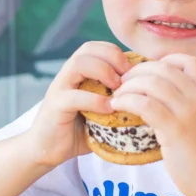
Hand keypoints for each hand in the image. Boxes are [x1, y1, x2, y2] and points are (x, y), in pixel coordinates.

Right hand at [28, 41, 131, 166]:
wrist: (46, 149)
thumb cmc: (78, 129)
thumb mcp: (101, 110)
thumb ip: (117, 100)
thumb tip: (149, 97)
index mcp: (78, 72)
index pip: (96, 46)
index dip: (116, 53)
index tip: (132, 70)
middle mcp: (67, 75)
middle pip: (87, 49)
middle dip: (112, 57)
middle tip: (128, 77)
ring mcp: (59, 88)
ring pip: (78, 64)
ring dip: (102, 72)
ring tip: (117, 89)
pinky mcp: (55, 106)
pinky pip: (74, 96)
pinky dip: (95, 101)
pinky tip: (109, 110)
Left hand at [110, 54, 195, 195]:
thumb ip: (188, 110)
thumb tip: (159, 104)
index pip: (190, 62)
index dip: (166, 60)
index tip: (148, 71)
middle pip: (164, 68)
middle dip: (138, 70)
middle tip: (123, 82)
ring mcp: (189, 113)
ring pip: (153, 82)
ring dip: (129, 86)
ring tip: (117, 96)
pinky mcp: (176, 131)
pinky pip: (146, 105)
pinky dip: (127, 101)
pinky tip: (117, 106)